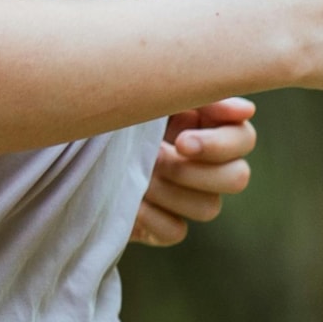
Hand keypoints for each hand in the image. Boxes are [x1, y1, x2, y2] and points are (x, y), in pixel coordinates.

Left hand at [130, 96, 254, 245]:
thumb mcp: (154, 91)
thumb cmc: (119, 109)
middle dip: (193, 169)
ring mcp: (188, 199)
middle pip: (237, 178)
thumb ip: (199, 94)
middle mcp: (207, 165)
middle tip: (155, 158)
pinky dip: (153, 216)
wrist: (75, 139)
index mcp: (208, 127)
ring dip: (169, 190)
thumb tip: (247, 111)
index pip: (244, 140)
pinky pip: (176, 231)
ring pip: (209, 207)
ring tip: (138, 174)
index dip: (219, 145)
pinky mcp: (165, 226)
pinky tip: (131, 199)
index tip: (182, 141)